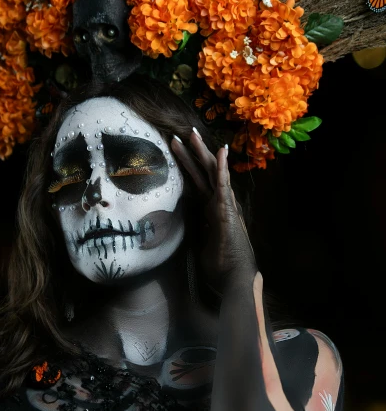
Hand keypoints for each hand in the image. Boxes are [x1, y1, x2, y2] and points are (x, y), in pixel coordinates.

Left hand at [171, 129, 256, 288]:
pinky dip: (222, 168)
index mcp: (211, 208)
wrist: (234, 278)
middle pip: (203, 171)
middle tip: (180, 132)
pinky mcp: (227, 211)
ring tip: (191, 133)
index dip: (186, 164)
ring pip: (212, 173)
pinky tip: (220, 152)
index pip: (197, 180)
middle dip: (192, 152)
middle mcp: (219, 202)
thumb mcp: (199, 241)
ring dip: (202, 152)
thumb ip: (193, 228)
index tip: (175, 147)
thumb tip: (178, 224)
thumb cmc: (218, 264)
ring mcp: (225, 205)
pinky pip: (224, 185)